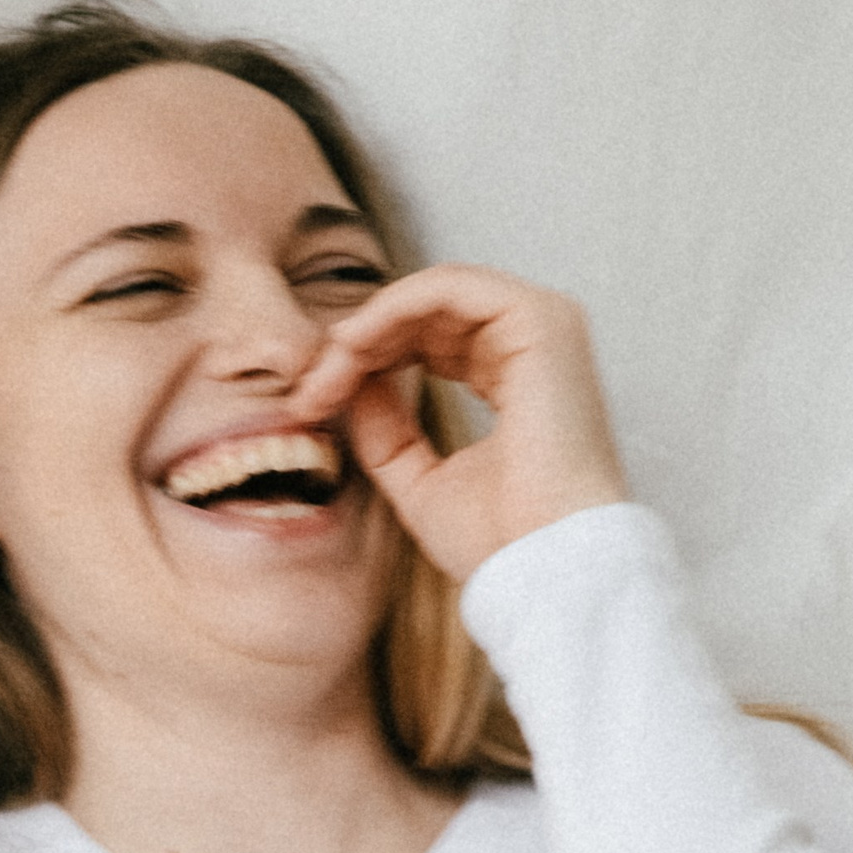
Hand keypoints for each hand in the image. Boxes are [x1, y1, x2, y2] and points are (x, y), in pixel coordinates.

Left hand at [288, 264, 628, 584]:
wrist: (543, 565)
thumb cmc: (498, 541)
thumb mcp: (419, 481)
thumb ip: (386, 432)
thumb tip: (350, 384)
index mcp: (515, 379)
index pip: (430, 342)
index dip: (366, 361)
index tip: (312, 402)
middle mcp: (531, 346)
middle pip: (427, 315)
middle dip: (357, 345)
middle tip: (309, 390)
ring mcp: (542, 328)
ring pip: (433, 294)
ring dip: (367, 327)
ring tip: (326, 374)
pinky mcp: (539, 320)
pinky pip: (449, 286)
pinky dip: (392, 308)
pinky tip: (353, 346)